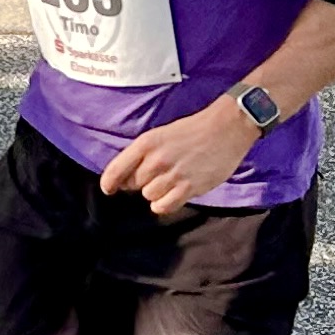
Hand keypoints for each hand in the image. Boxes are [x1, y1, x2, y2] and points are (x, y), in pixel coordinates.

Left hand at [100, 98, 261, 218]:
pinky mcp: (189, 187)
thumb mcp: (161, 134)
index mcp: (146, 143)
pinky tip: (173, 195)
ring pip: (149, 196)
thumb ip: (143, 155)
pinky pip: (164, 206)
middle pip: (134, 184)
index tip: (108, 189)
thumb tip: (126, 178)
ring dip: (156, 192)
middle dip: (141, 183)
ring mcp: (173, 175)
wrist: (226, 128)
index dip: (109, 182)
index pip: (117, 169)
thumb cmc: (193, 130)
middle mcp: (156, 160)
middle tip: (157, 175)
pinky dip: (165, 204)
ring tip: (171, 181)